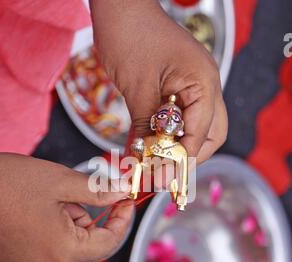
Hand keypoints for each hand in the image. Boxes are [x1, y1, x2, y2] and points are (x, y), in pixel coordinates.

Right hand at [0, 153, 133, 261]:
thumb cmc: (8, 184)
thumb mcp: (62, 182)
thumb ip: (99, 192)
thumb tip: (123, 193)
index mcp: (64, 252)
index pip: (110, 242)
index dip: (122, 220)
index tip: (126, 202)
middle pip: (92, 249)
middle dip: (92, 221)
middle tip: (77, 197)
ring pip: (74, 252)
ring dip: (74, 227)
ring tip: (54, 204)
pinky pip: (54, 256)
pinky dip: (59, 236)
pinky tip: (43, 215)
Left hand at [90, 0, 227, 163]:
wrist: (120, 7)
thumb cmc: (129, 34)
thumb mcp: (137, 88)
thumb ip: (147, 126)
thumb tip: (146, 160)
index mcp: (203, 83)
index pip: (202, 134)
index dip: (183, 158)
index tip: (163, 177)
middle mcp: (204, 86)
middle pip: (209, 135)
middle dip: (188, 157)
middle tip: (164, 172)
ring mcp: (193, 86)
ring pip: (196, 128)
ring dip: (177, 148)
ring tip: (154, 163)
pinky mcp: (178, 87)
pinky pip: (179, 118)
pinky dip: (165, 135)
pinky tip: (148, 145)